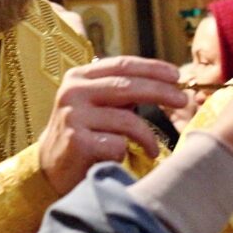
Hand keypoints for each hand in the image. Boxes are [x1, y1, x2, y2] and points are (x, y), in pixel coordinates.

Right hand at [38, 55, 185, 194]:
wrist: (50, 167)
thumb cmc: (84, 133)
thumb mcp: (98, 104)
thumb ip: (122, 92)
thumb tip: (167, 83)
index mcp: (80, 76)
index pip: (122, 65)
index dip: (152, 68)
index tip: (176, 75)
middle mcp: (73, 91)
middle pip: (127, 86)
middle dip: (160, 92)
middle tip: (182, 100)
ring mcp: (73, 115)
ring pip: (126, 119)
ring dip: (147, 136)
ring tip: (153, 149)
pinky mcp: (76, 141)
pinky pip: (116, 143)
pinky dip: (125, 152)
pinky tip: (120, 158)